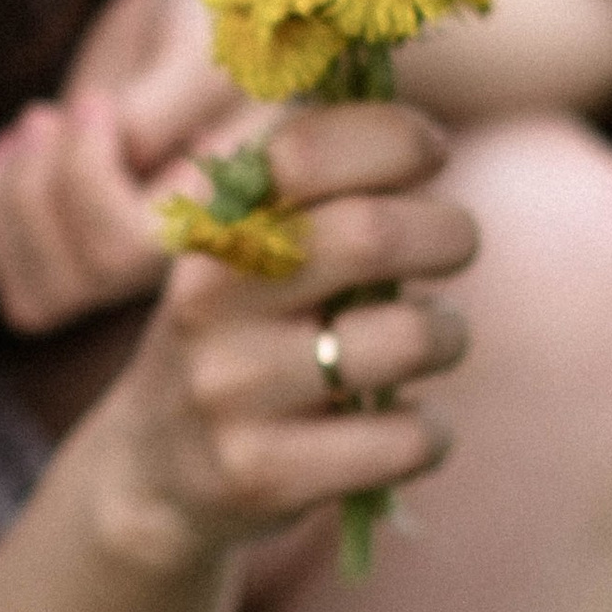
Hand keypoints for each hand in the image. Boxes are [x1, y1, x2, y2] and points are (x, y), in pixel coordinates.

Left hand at [0, 0, 263, 331]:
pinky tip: (18, 145)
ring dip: (8, 200)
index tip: (99, 101)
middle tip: (52, 111)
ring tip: (39, 122)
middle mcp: (180, 269)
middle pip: (83, 279)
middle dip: (43, 183)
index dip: (88, 178)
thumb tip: (126, 150)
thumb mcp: (205, 37)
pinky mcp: (65, 259)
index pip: (132, 250)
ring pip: (32, 301)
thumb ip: (170, 98)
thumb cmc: (215, 22)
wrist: (195, 23)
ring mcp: (120, 275)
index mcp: (229, 222)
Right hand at [86, 101, 473, 577]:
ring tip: (435, 340)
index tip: (432, 152)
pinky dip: (431, 429)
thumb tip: (424, 134)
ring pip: (406, 339)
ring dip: (449, 334)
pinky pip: (405, 438)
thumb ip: (318, 198)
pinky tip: (405, 427)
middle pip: (371, 235)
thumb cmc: (240, 341)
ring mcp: (233, 390)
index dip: (394, 137)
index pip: (306, 149)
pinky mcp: (264, 474)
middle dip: (448, 232)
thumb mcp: (248, 257)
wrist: (153, 477)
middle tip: (458, 244)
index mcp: (212, 230)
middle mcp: (210, 300)